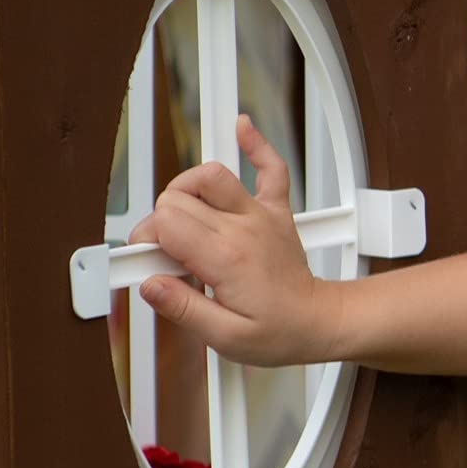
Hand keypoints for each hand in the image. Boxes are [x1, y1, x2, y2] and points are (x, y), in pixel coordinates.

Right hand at [128, 113, 335, 366]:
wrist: (321, 323)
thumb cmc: (280, 332)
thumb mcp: (225, 339)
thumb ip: (183, 310)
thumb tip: (149, 285)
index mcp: (226, 258)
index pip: (164, 224)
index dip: (145, 244)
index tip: (149, 266)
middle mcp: (243, 229)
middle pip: (177, 199)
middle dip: (158, 224)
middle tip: (167, 255)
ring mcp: (260, 216)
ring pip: (211, 175)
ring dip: (187, 189)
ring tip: (183, 218)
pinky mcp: (276, 212)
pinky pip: (272, 168)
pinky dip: (258, 146)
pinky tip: (242, 128)